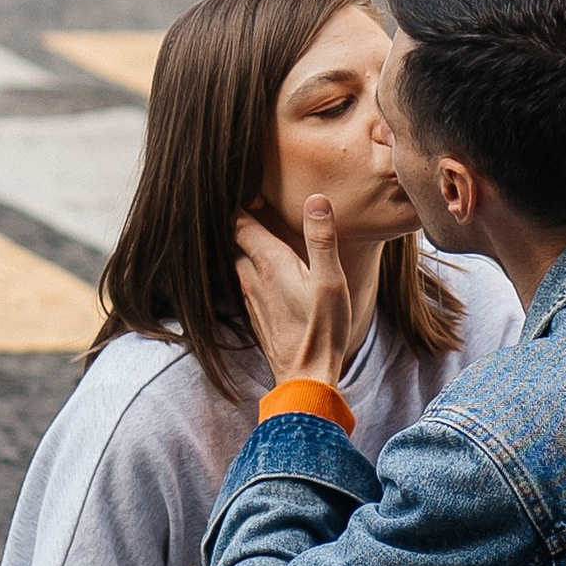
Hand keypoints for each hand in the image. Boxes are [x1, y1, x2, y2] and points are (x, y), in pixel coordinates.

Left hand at [233, 197, 357, 393]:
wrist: (304, 379)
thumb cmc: (322, 330)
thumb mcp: (330, 281)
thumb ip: (322, 239)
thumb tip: (316, 199)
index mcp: (268, 262)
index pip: (240, 222)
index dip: (242, 202)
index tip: (250, 187)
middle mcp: (251, 277)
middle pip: (235, 240)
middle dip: (242, 222)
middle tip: (256, 205)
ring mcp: (250, 298)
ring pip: (238, 261)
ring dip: (246, 246)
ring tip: (260, 233)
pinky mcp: (255, 315)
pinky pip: (245, 282)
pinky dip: (252, 269)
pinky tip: (267, 272)